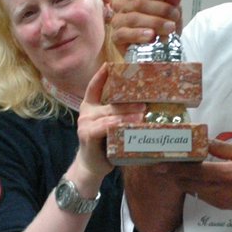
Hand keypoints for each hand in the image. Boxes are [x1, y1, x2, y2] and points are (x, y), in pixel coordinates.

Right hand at [70, 64, 145, 183]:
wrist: (91, 166)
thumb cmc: (104, 144)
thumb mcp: (110, 126)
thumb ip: (118, 115)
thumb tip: (144, 105)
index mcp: (90, 106)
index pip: (94, 87)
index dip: (101, 75)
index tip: (110, 65)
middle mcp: (86, 113)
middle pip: (110, 103)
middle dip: (129, 101)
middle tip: (145, 101)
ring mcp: (86, 124)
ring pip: (110, 115)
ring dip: (128, 114)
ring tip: (142, 113)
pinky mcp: (88, 135)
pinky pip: (106, 127)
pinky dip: (119, 125)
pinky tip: (131, 125)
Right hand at [111, 0, 184, 55]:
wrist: (161, 49)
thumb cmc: (162, 24)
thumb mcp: (171, 9)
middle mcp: (122, 5)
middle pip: (137, 3)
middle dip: (160, 9)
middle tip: (175, 16)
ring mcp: (118, 21)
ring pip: (133, 18)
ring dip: (155, 22)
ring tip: (170, 28)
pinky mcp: (117, 38)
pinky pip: (124, 34)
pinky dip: (139, 34)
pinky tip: (151, 36)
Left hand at [159, 139, 231, 214]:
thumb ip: (224, 148)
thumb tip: (206, 141)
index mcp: (227, 174)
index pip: (195, 170)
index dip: (176, 167)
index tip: (161, 162)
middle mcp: (220, 190)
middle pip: (189, 183)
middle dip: (173, 175)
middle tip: (160, 165)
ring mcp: (220, 201)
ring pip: (193, 191)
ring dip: (181, 181)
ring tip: (170, 171)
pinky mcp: (222, 206)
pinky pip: (202, 196)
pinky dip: (193, 187)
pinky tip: (189, 179)